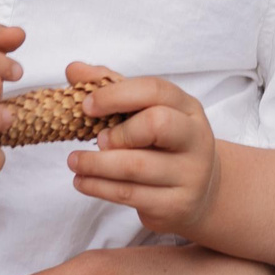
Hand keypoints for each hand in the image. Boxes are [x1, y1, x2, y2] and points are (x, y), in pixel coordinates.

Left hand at [65, 64, 218, 237]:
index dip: (116, 95)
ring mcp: (189, 174)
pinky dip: (99, 187)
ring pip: (137, 167)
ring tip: (74, 162)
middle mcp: (195, 138)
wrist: (201, 192)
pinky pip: (131, 195)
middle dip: (119, 132)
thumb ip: (112, 88)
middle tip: (97, 139)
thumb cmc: (164, 144)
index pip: (155, 90)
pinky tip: (82, 181)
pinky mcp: (176, 204)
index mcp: (187, 108)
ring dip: (97, 164)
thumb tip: (73, 70)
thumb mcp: (145, 112)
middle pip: (157, 124)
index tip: (86, 106)